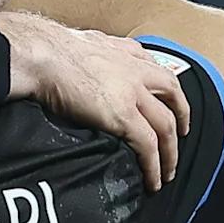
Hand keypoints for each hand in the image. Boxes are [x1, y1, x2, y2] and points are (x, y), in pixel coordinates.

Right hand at [0, 12, 182, 189]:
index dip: (168, 89)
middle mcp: (135, 70)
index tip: (172, 101)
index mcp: (124, 51)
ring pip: (166, 126)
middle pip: (172, 95)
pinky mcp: (123, 116)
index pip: (156, 69)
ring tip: (167, 172)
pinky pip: (148, 145)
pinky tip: (152, 179)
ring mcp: (133, 94)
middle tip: (182, 136)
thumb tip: (85, 62)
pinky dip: (154, 165)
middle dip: (182, 118)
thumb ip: (95, 53)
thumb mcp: (82, 43)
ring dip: (170, 152)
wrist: (42, 55)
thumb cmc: (49, 50)